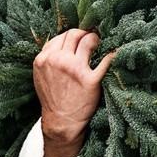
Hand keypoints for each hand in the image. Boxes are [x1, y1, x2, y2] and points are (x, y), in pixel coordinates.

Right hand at [33, 30, 114, 156]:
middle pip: (74, 34)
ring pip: (88, 41)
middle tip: (91, 39)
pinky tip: (115, 52)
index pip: (62, 35)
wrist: (61, 122)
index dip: (74, 35)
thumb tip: (63, 42)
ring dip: (95, 39)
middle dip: (85, 33)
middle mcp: (58, 61)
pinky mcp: (90, 81)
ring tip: (99, 44)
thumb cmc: (53, 98)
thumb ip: (49, 58)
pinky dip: (112, 55)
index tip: (80, 39)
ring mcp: (75, 70)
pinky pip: (105, 61)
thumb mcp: (41, 75)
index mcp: (45, 59)